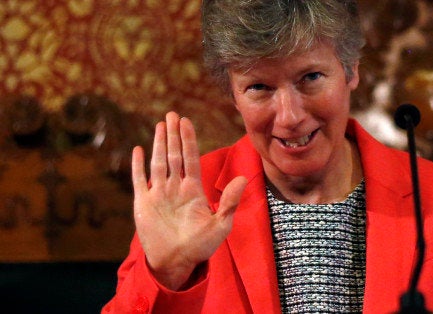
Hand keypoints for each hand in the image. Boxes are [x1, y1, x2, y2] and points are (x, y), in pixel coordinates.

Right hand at [131, 111, 246, 289]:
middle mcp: (175, 188)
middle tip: (172, 114)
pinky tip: (138, 149)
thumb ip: (230, 201)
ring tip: (160, 125)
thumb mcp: (220, 224)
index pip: (191, 158)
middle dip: (173, 135)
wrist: (176, 263)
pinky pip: (139, 180)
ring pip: (158, 162)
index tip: (187, 121)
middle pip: (174, 155)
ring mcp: (159, 194)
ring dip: (158, 143)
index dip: (188, 140)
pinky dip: (138, 165)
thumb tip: (243, 179)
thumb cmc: (200, 246)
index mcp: (193, 190)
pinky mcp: (143, 204)